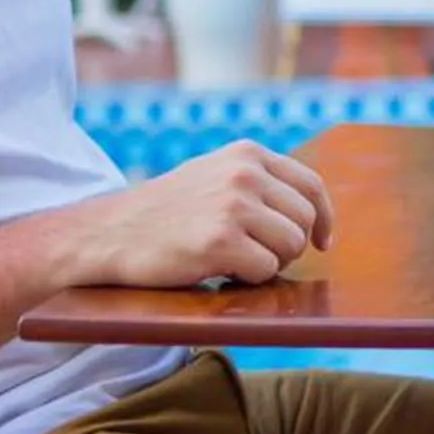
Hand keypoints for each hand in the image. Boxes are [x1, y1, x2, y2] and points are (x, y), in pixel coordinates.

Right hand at [61, 142, 333, 287]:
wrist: (110, 232)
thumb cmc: (167, 212)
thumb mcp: (215, 176)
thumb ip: (259, 182)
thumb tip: (315, 213)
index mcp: (248, 154)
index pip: (311, 186)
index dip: (324, 218)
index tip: (323, 242)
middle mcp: (245, 174)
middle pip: (305, 221)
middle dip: (288, 246)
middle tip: (254, 256)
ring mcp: (233, 205)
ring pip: (291, 247)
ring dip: (268, 263)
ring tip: (233, 261)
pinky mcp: (220, 241)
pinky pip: (265, 269)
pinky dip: (247, 279)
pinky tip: (217, 270)